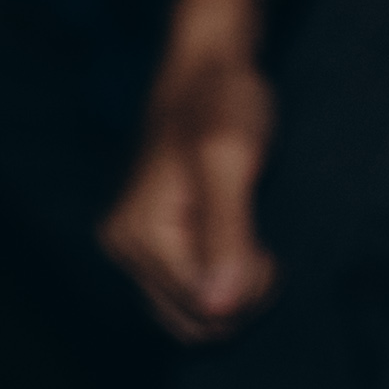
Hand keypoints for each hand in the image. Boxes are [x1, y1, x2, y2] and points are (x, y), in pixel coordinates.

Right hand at [103, 0, 282, 339]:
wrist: (205, 69)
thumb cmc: (221, 103)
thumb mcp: (231, 160)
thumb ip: (226, 234)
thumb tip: (217, 308)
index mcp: (138, 234)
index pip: (204, 308)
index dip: (250, 286)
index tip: (267, 243)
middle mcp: (122, 246)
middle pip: (195, 319)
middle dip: (241, 296)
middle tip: (262, 245)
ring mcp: (131, 246)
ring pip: (191, 313)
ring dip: (233, 292)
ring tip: (251, 242)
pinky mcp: (147, 241)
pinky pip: (186, 292)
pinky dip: (220, 282)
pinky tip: (237, 244)